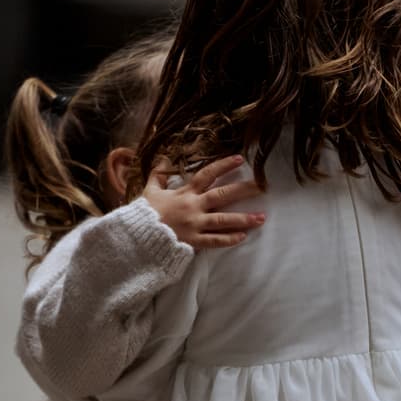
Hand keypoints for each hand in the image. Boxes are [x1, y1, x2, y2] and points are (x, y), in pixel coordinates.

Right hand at [144, 154, 265, 250]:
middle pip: (222, 195)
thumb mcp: (149, 190)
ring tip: (262, 217)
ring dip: (244, 218)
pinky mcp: (193, 241)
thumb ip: (158, 174)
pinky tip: (243, 237)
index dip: (224, 165)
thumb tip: (163, 159)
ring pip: (224, 220)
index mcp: (185, 192)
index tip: (240, 159)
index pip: (208, 174)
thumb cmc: (144, 213)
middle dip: (243, 190)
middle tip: (262, 186)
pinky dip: (228, 239)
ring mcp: (195, 224)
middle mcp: (193, 206)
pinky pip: (214, 241)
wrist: (137, 235)